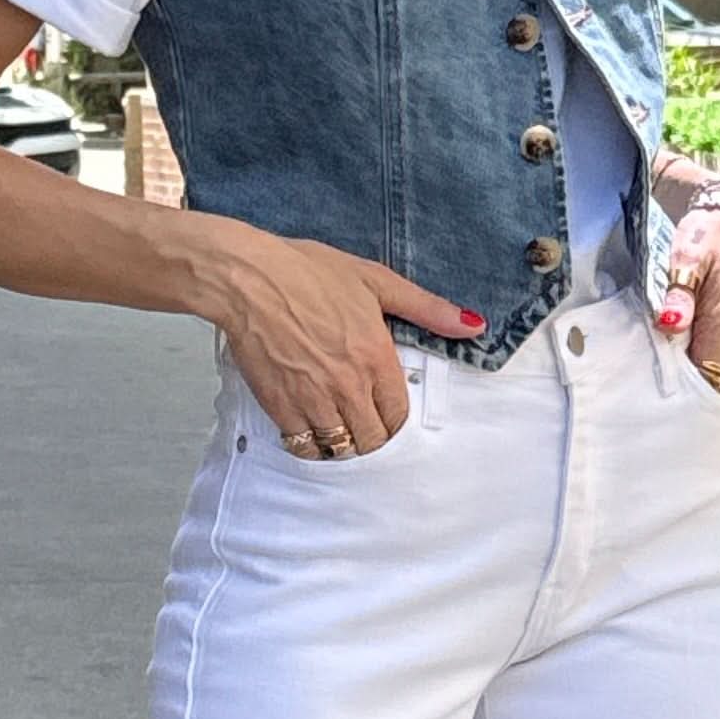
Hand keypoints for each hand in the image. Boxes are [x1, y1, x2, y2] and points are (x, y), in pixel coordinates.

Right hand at [219, 234, 483, 455]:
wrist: (247, 279)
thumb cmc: (306, 272)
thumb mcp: (374, 280)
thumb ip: (426, 309)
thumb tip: (472, 325)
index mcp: (375, 356)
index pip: (398, 414)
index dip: (395, 419)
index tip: (386, 412)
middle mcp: (348, 384)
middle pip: (372, 439)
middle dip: (372, 435)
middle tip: (363, 422)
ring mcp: (313, 398)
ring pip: (340, 446)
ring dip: (343, 441)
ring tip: (338, 425)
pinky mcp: (280, 405)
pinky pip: (304, 443)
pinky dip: (310, 442)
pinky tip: (309, 425)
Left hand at [655, 203, 719, 396]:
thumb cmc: (711, 239)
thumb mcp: (686, 258)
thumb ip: (679, 296)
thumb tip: (670, 325)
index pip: (704, 377)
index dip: (682, 383)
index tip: (662, 375)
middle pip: (719, 387)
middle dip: (694, 389)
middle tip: (670, 375)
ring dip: (709, 383)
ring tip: (685, 369)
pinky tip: (701, 361)